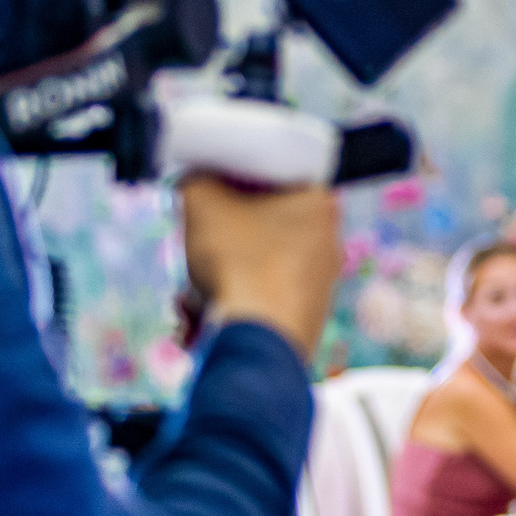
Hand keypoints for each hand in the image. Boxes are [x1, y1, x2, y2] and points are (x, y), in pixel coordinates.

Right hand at [179, 175, 341, 361]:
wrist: (261, 342)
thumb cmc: (237, 261)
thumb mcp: (202, 202)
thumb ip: (196, 180)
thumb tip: (195, 182)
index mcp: (317, 201)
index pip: (268, 174)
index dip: (230, 178)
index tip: (204, 194)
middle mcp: (328, 240)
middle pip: (256, 225)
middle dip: (215, 242)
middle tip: (191, 249)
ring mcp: (321, 283)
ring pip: (251, 267)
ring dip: (213, 280)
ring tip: (187, 298)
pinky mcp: (306, 318)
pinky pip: (259, 300)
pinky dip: (228, 307)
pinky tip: (197, 324)